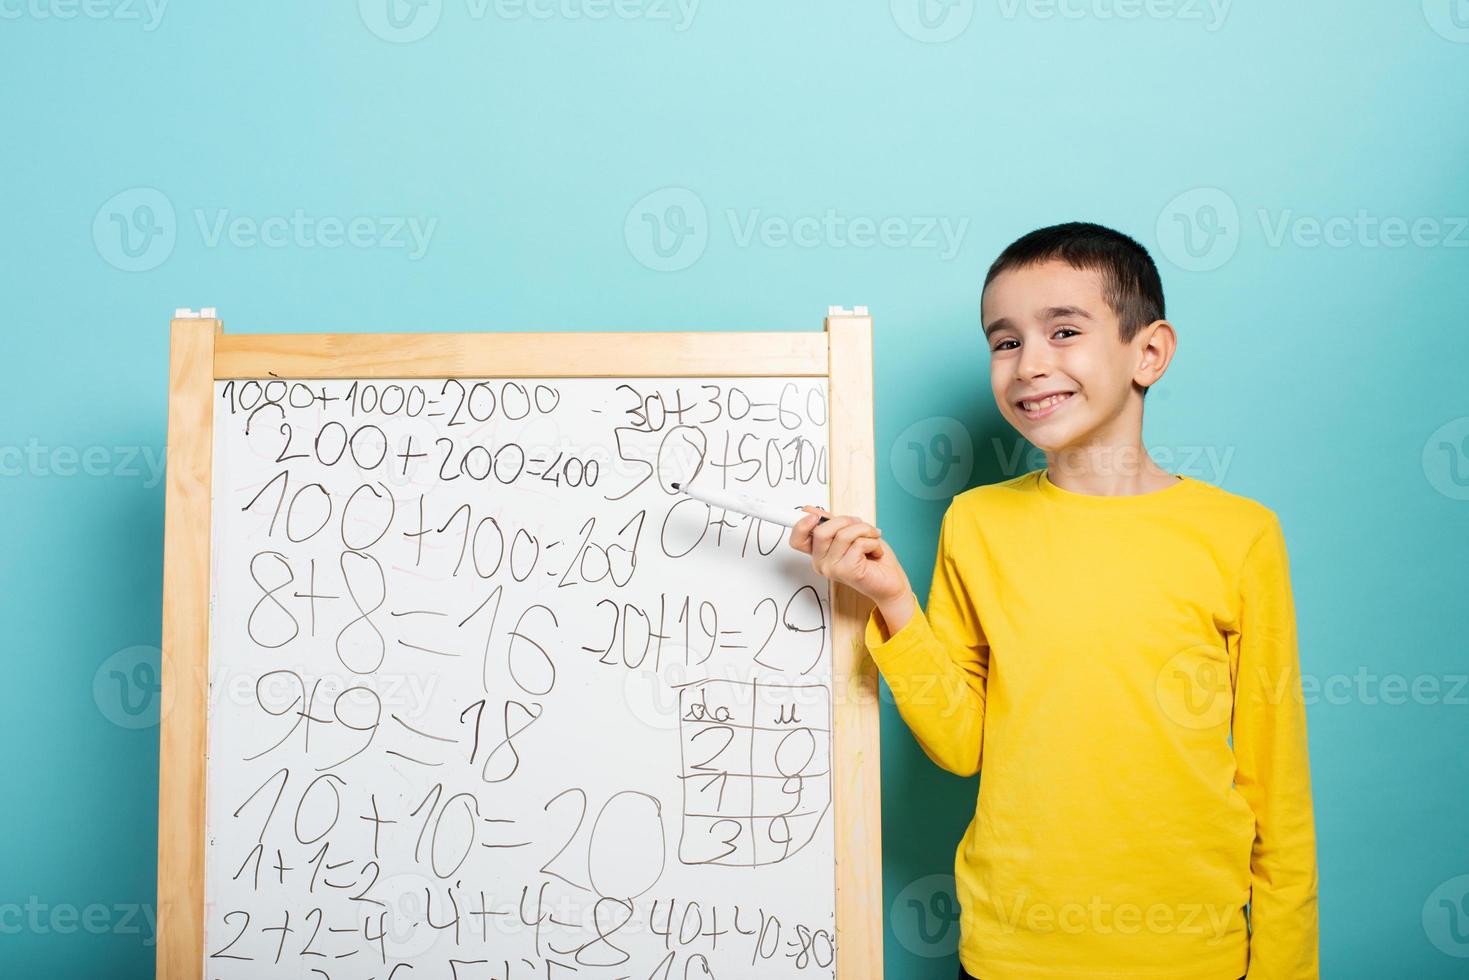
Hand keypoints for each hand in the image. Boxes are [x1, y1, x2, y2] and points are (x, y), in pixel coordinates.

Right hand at [788, 506, 911, 605]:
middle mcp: (821, 563)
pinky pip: (858, 544)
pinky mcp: (847, 572)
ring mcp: (832, 569)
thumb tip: (809, 510)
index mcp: (818, 552)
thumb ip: (830, 522)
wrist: (891, 580)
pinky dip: (873, 543)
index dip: (801, 525)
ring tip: (873, 538)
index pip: (797, 540)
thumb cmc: (872, 557)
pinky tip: (876, 552)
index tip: (814, 515)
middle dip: (846, 521)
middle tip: (861, 526)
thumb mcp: (849, 532)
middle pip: (821, 531)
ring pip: (843, 534)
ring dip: (864, 530)